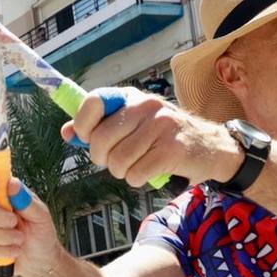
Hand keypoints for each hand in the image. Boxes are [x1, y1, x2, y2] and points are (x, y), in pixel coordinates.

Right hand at [0, 173, 66, 276]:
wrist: (40, 261)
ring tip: (20, 239)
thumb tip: (12, 184)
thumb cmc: (41, 234)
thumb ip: (26, 200)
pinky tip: (13, 250)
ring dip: (4, 236)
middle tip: (14, 222)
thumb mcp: (41, 215)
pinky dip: (2, 250)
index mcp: (2, 193)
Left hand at [66, 87, 239, 187]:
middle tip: (115, 160)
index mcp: (131, 97)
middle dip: (102, 158)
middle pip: (100, 139)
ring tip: (135, 166)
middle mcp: (145, 106)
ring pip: (117, 161)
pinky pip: (136, 174)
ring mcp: (161, 126)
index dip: (82, 125)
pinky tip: (148, 172)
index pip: (93, 102)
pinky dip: (137, 179)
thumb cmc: (163, 137)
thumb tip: (66, 132)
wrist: (211, 146)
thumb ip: (99, 126)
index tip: (87, 138)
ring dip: (121, 172)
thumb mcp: (133, 124)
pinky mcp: (172, 150)